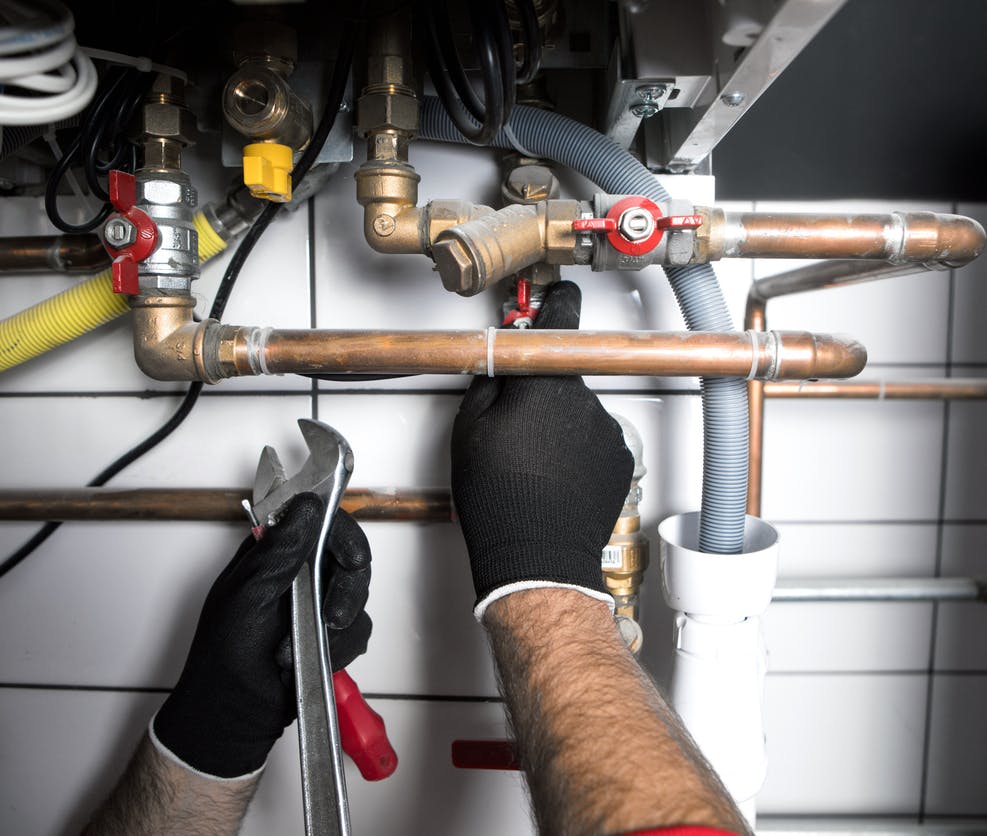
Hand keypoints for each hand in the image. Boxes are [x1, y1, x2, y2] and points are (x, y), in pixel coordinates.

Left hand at [152, 492, 371, 778]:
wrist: (233, 714)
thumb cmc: (224, 655)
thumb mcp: (248, 594)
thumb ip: (280, 549)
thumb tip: (308, 506)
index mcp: (274, 552)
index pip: (321, 523)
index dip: (343, 535)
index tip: (352, 558)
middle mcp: (300, 573)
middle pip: (349, 559)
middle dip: (346, 591)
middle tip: (332, 617)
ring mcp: (317, 604)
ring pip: (358, 597)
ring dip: (336, 627)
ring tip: (299, 648)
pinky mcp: (331, 634)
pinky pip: (358, 631)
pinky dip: (340, 649)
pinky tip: (313, 659)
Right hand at [451, 280, 633, 619]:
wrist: (537, 555)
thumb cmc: (500, 500)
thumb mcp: (469, 431)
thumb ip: (488, 380)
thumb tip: (498, 358)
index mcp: (546, 385)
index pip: (560, 319)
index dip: (557, 302)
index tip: (559, 295)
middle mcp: (585, 401)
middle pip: (563, 375)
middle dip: (542, 390)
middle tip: (516, 424)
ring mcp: (607, 431)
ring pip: (579, 410)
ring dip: (560, 424)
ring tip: (534, 462)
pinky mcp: (620, 459)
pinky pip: (595, 439)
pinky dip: (578, 449)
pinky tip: (555, 474)